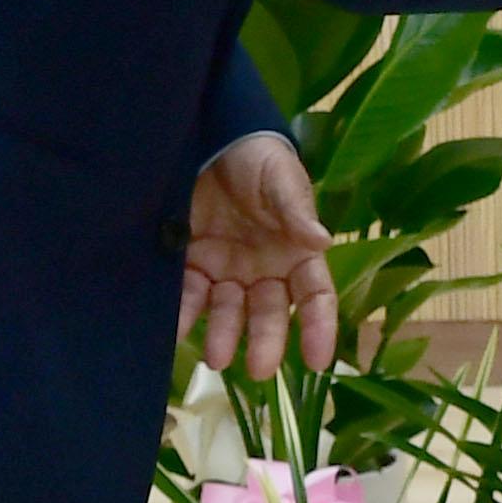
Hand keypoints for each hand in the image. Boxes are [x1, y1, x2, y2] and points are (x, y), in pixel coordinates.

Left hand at [179, 131, 336, 379]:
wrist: (207, 132)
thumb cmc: (257, 155)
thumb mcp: (281, 177)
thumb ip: (296, 210)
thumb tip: (323, 241)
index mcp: (296, 250)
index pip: (314, 294)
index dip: (319, 326)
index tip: (319, 361)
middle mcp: (264, 268)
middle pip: (269, 311)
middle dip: (265, 340)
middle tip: (258, 369)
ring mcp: (227, 267)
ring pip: (229, 310)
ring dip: (224, 334)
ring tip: (215, 357)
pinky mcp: (192, 261)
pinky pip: (190, 293)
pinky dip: (185, 312)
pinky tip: (178, 327)